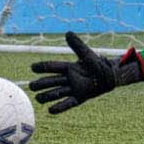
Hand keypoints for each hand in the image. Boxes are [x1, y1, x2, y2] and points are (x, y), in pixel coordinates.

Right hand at [28, 32, 143, 113]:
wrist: (111, 75)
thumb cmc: (99, 64)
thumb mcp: (88, 54)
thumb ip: (77, 46)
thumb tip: (67, 33)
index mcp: (69, 67)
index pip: (53, 67)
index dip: (43, 67)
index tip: (32, 67)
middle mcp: (69, 78)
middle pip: (51, 81)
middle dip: (41, 84)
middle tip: (32, 86)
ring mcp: (74, 89)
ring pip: (56, 93)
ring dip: (46, 96)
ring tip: (37, 98)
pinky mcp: (80, 97)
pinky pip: (68, 103)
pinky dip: (59, 107)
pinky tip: (50, 110)